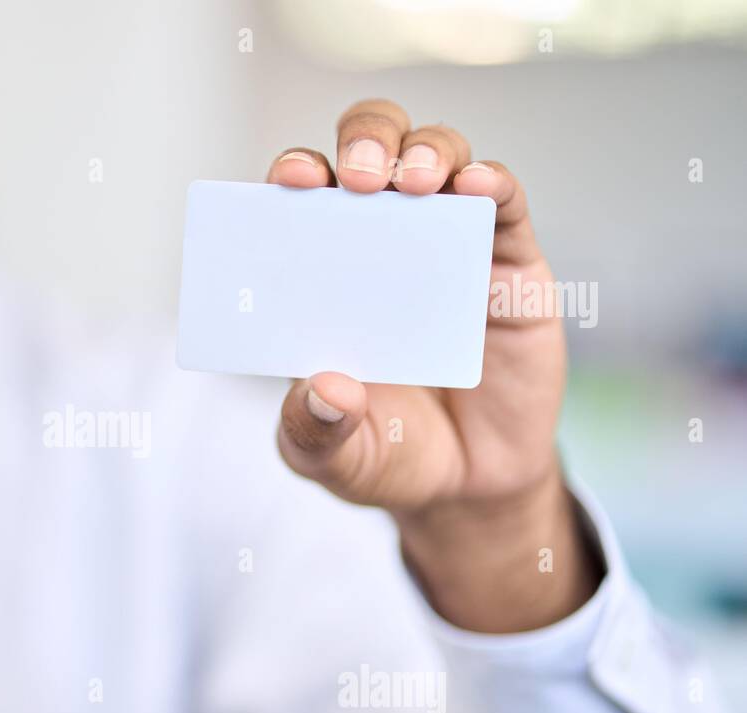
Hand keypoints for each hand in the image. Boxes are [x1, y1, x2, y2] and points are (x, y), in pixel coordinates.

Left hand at [271, 99, 602, 632]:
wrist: (469, 486)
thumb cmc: (387, 455)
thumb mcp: (335, 458)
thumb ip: (314, 432)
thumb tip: (326, 390)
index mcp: (321, 272)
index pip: (300, 199)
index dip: (293, 175)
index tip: (285, 182)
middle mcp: (381, 242)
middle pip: (370, 151)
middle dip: (363, 142)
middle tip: (357, 179)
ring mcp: (447, 245)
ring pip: (438, 157)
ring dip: (424, 154)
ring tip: (413, 184)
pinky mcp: (510, 265)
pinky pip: (506, 205)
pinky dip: (493, 183)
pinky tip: (478, 187)